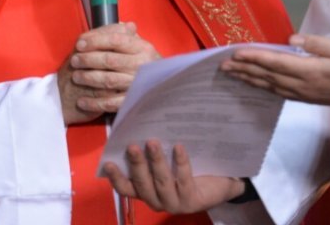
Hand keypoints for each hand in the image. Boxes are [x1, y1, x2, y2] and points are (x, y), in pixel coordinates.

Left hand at [57, 22, 159, 124]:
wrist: (163, 88)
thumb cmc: (143, 62)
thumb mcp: (137, 45)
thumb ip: (123, 34)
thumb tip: (121, 24)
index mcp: (142, 48)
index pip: (115, 40)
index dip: (95, 41)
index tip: (79, 44)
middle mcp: (141, 65)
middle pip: (109, 60)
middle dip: (88, 60)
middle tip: (74, 61)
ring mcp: (137, 85)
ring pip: (109, 80)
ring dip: (89, 79)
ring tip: (75, 77)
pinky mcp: (132, 102)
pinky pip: (111, 103)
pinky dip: (95, 103)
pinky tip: (82, 102)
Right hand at [102, 140, 244, 212]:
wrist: (221, 182)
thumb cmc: (188, 167)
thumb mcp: (166, 160)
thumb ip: (150, 152)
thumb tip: (136, 126)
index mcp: (146, 191)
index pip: (126, 188)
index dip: (116, 178)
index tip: (108, 162)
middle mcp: (157, 200)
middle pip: (142, 184)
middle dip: (137, 164)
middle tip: (133, 145)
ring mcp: (174, 204)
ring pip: (161, 182)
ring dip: (156, 162)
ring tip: (153, 142)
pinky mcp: (192, 202)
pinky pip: (183, 180)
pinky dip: (180, 163)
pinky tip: (178, 147)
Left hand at [221, 34, 329, 106]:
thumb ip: (316, 44)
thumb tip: (291, 40)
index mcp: (312, 71)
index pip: (275, 63)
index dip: (254, 58)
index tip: (234, 53)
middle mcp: (305, 86)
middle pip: (268, 77)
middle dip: (244, 70)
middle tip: (221, 66)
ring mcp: (307, 95)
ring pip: (272, 87)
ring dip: (251, 80)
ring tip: (232, 75)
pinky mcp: (310, 99)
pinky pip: (281, 94)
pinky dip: (265, 88)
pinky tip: (256, 85)